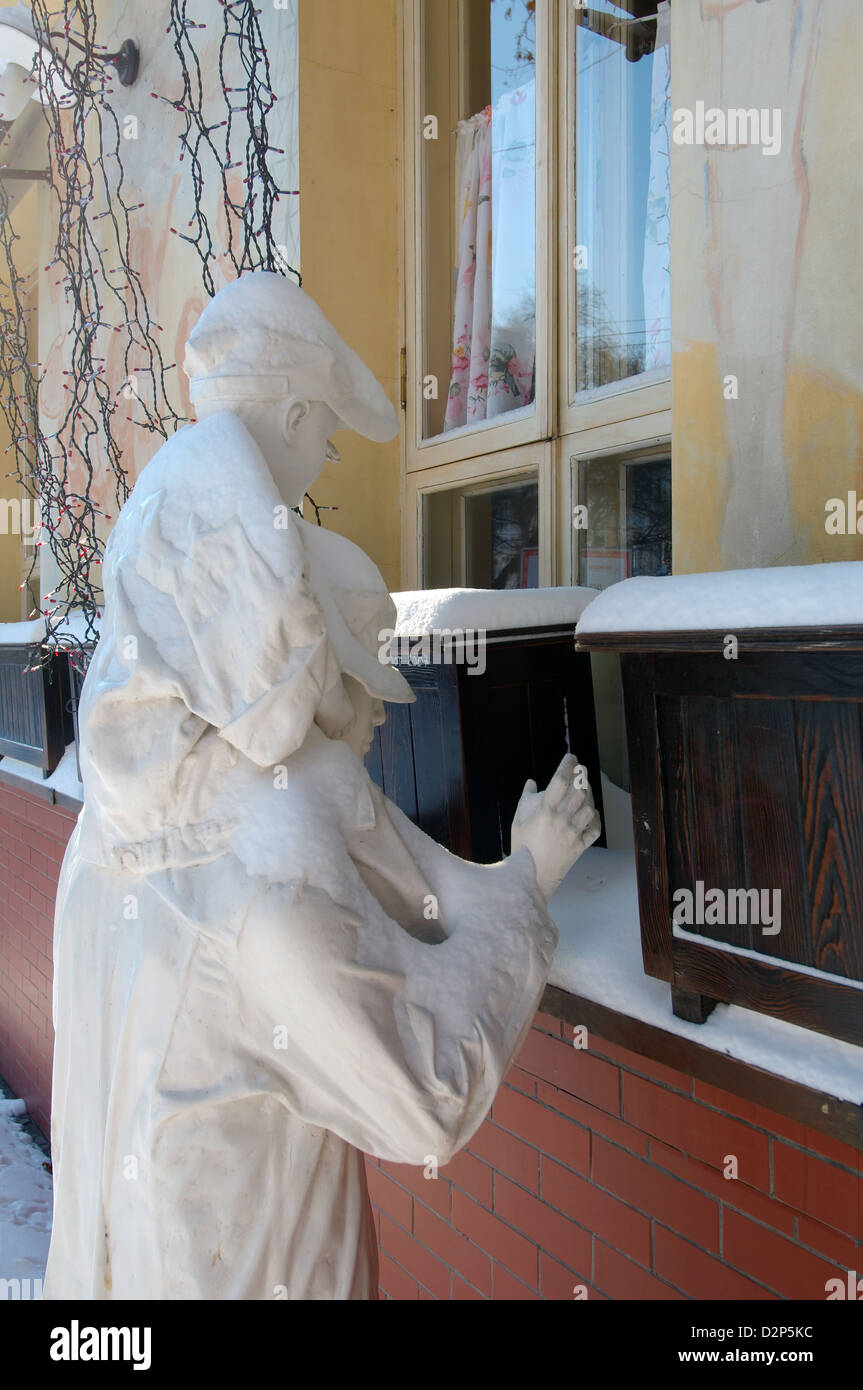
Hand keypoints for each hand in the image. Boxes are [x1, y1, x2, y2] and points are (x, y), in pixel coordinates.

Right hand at [510, 754, 600, 902]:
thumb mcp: (517, 821)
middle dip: (582, 776)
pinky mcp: (580, 847)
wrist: (530, 878)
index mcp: (545, 811)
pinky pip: (594, 829)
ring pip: (589, 808)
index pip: (561, 781)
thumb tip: (531, 783)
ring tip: (585, 790)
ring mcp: (573, 834)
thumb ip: (525, 800)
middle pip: (580, 791)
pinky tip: (591, 814)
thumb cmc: (521, 849)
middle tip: (581, 770)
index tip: (571, 757)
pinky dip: (595, 819)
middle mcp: (562, 820)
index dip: (568, 765)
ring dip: (589, 796)